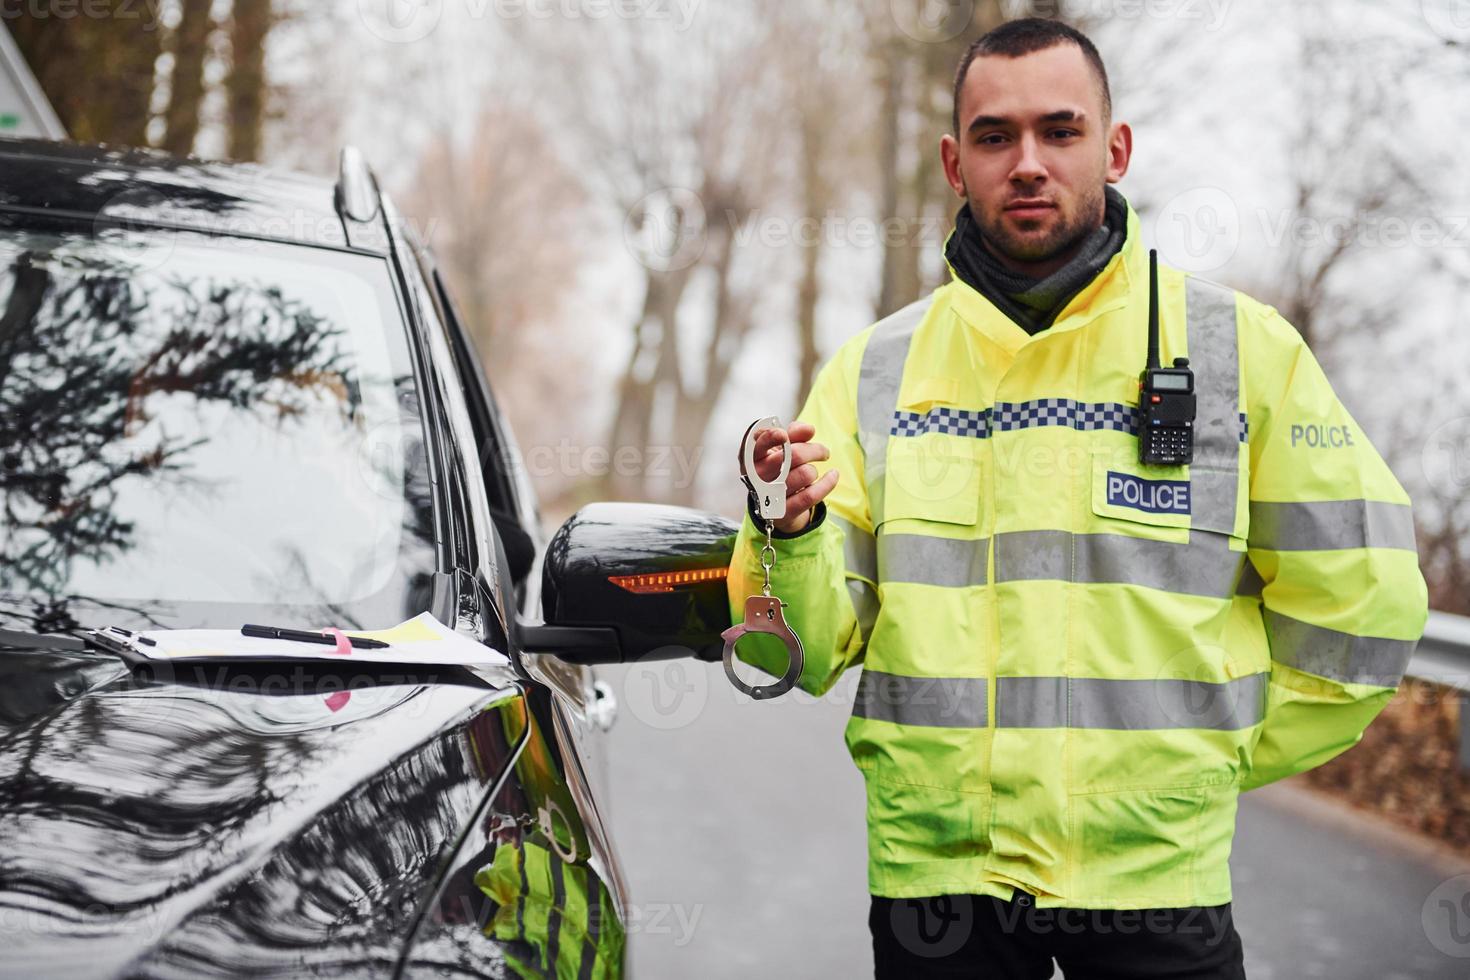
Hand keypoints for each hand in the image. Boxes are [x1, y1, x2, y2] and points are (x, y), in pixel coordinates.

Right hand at [741, 420, 838, 534]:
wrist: (774, 503)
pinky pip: (811, 495)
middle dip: (814, 450)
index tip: (784, 434)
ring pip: (806, 473)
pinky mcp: (784, 512)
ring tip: (812, 471)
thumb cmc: (777, 468)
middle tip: (822, 451)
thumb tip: (807, 429)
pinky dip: (828, 483)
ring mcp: (770, 496)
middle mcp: (758, 477)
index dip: (771, 437)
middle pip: (794, 455)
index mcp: (752, 457)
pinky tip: (833, 475)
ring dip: (814, 470)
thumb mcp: (780, 448)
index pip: (760, 444)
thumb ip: (793, 433)